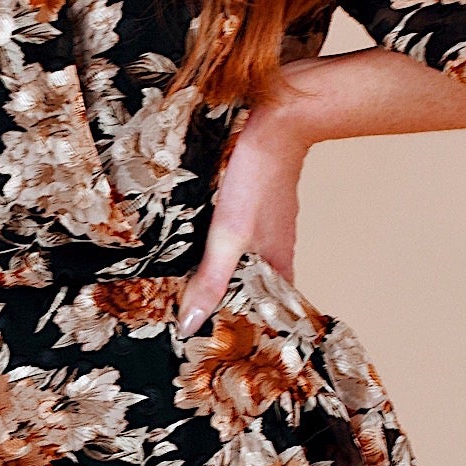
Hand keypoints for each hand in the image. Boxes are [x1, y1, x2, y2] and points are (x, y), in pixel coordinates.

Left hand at [176, 73, 313, 337]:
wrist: (279, 113)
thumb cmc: (258, 174)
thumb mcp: (229, 233)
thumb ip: (211, 278)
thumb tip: (190, 325)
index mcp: (276, 261)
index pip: (269, 310)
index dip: (250, 330)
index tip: (223, 351)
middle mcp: (274, 245)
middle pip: (252, 285)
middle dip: (228, 303)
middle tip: (192, 324)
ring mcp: (265, 220)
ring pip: (243, 257)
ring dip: (221, 272)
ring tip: (186, 289)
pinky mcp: (253, 197)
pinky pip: (235, 231)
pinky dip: (218, 243)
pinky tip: (195, 239)